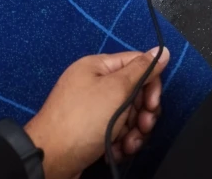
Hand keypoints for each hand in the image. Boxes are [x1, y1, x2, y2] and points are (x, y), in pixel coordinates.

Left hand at [24, 47, 169, 178]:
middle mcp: (94, 83)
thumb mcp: (116, 90)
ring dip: (133, 131)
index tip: (153, 104)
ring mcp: (92, 108)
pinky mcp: (90, 130)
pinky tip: (118, 150)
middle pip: (134, 91)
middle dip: (142, 112)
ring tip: (128, 144)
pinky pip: (115, 130)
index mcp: (98, 66)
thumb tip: (161, 51)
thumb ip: (142, 69)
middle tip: (142, 126)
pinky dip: (120, 141)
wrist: (50, 160)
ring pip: (127, 114)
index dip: (151, 84)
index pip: (137, 64)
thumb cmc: (82, 121)